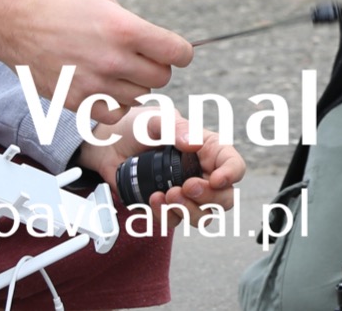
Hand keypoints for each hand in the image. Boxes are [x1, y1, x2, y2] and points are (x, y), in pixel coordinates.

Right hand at [0, 0, 191, 108]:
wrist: (15, 22)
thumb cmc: (58, 6)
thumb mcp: (105, 3)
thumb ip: (134, 26)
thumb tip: (156, 44)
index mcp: (125, 30)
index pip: (178, 53)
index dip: (180, 52)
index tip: (174, 51)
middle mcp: (113, 60)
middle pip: (162, 77)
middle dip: (157, 67)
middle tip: (141, 58)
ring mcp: (94, 84)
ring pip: (140, 96)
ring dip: (135, 85)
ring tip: (116, 69)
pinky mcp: (76, 101)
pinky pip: (114, 113)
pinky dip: (115, 104)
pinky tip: (106, 87)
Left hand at [76, 104, 245, 214]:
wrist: (107, 146)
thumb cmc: (137, 126)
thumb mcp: (156, 119)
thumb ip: (175, 127)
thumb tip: (193, 142)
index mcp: (208, 150)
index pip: (234, 165)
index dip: (231, 174)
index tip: (216, 179)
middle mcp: (201, 174)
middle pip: (224, 198)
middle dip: (208, 197)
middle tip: (186, 187)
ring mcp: (185, 194)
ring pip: (203, 216)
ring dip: (187, 210)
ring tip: (165, 195)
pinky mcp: (165, 208)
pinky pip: (174, 222)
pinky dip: (165, 216)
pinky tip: (151, 199)